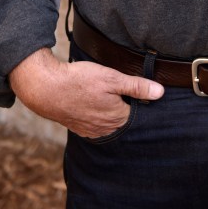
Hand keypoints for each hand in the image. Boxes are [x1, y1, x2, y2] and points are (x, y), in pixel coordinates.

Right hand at [9, 48, 163, 137]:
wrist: (46, 89)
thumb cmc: (80, 81)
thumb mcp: (112, 78)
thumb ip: (137, 87)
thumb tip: (160, 92)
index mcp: (118, 118)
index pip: (139, 113)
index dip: (140, 100)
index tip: (140, 91)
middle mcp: (106, 129)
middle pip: (124, 118)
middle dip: (126, 106)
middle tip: (123, 91)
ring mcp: (91, 130)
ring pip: (109, 122)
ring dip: (110, 111)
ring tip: (106, 95)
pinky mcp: (79, 127)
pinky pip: (95, 123)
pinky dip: (97, 114)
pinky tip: (93, 103)